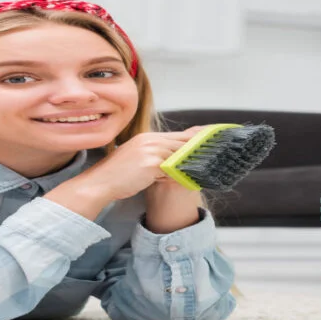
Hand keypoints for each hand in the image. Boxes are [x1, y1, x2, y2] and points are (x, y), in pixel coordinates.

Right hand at [44, 126, 206, 219]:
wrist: (98, 184)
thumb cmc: (116, 177)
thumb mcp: (138, 163)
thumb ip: (157, 162)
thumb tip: (176, 167)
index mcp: (147, 138)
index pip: (179, 135)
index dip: (198, 137)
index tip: (214, 138)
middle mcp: (150, 140)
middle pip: (184, 141)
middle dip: (203, 147)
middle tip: (222, 151)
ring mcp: (150, 150)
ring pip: (182, 154)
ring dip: (197, 162)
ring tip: (213, 166)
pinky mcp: (151, 163)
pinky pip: (174, 168)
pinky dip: (185, 173)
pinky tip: (195, 178)